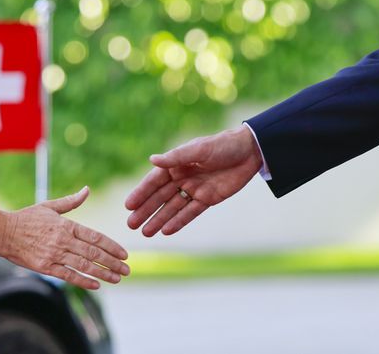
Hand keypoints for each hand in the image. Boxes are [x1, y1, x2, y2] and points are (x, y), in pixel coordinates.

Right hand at [0, 186, 129, 289]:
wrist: (3, 232)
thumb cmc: (26, 218)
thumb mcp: (50, 206)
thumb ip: (71, 201)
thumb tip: (87, 190)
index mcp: (67, 225)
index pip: (95, 237)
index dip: (112, 246)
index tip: (124, 254)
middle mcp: (63, 240)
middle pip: (94, 253)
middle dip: (113, 262)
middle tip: (127, 269)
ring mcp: (55, 254)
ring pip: (84, 265)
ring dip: (103, 273)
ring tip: (117, 278)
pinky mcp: (45, 267)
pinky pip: (69, 275)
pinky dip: (84, 280)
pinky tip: (97, 284)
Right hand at [124, 125, 262, 236]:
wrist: (249, 152)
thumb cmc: (222, 145)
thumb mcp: (198, 149)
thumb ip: (176, 157)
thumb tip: (152, 159)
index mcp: (177, 163)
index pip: (154, 181)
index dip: (141, 193)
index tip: (128, 206)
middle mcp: (182, 177)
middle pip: (160, 197)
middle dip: (146, 210)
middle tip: (131, 224)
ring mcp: (194, 189)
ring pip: (173, 207)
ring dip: (159, 219)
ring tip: (145, 232)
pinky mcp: (208, 199)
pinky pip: (190, 212)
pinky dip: (179, 221)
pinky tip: (166, 231)